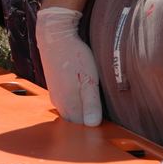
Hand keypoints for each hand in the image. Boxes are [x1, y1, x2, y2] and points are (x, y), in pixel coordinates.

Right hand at [35, 7, 101, 125]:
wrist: (54, 36)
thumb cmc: (74, 57)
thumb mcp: (89, 79)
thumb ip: (91, 103)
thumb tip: (93, 125)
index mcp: (69, 106)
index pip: (83, 127)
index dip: (95, 124)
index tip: (108, 117)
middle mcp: (59, 104)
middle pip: (76, 121)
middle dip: (88, 118)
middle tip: (104, 108)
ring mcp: (55, 95)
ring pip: (71, 110)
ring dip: (82, 109)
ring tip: (94, 98)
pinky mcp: (54, 86)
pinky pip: (66, 100)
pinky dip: (75, 99)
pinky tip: (82, 90)